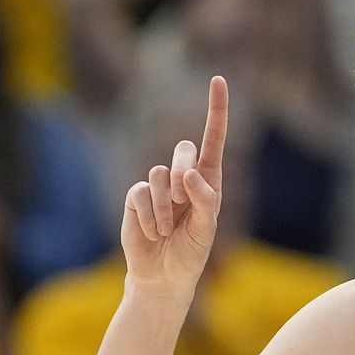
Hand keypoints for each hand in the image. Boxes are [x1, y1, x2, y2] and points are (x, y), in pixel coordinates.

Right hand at [122, 76, 227, 295]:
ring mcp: (157, 186)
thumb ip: (205, 200)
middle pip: (184, 149)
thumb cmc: (191, 251)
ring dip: (167, 207)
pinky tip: (153, 233)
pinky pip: (141, 192)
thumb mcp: (207, 229)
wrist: (164, 275)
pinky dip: (151, 216)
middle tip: (185, 200)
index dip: (216, 110)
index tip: (218, 79)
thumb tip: (189, 175)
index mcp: (208, 179)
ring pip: (160, 174)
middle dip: (186, 171)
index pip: (213, 138)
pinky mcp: (136, 197)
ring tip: (168, 228)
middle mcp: (183, 177)